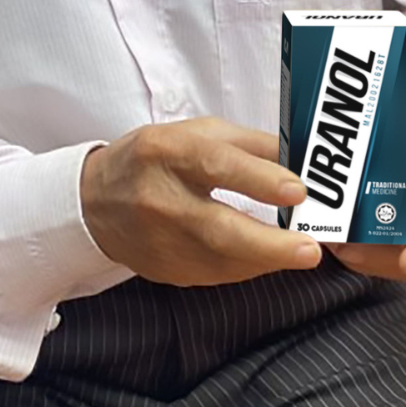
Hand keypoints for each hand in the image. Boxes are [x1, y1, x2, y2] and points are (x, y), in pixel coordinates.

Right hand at [80, 116, 321, 285]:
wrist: (95, 201)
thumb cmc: (154, 160)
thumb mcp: (197, 132)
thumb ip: (250, 143)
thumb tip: (301, 158)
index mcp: (167, 152)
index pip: (216, 166)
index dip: (259, 180)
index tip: (297, 192)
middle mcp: (159, 199)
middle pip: (218, 227)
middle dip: (270, 244)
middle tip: (310, 249)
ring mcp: (160, 242)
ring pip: (222, 260)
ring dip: (266, 258)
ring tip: (299, 251)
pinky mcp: (165, 270)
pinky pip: (216, 274)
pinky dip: (247, 266)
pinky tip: (266, 256)